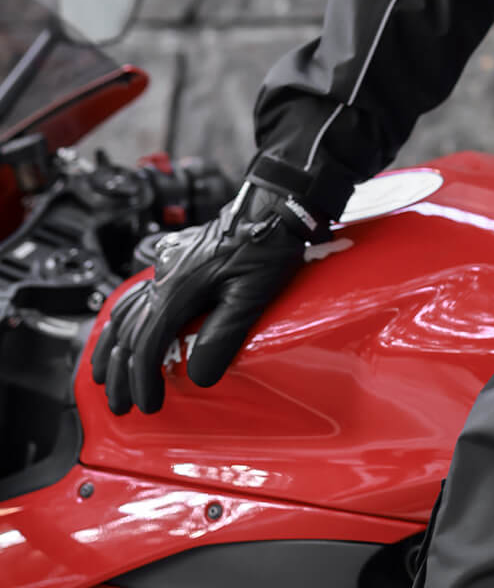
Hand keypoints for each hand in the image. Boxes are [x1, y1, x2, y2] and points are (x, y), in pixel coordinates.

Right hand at [90, 173, 323, 413]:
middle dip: (120, 372)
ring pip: (126, 310)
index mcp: (177, 289)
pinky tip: (120, 324)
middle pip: (128, 332)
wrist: (274, 204)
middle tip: (119, 404)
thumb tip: (197, 377)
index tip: (146, 406)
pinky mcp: (177, 257)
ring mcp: (167, 265)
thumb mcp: (252, 293)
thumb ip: (223, 335)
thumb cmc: (267, 245)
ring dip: (112, 346)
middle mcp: (163, 276)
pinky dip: (124, 315)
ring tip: (103, 374)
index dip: (141, 380)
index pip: (146, 345)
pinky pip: (139, 291)